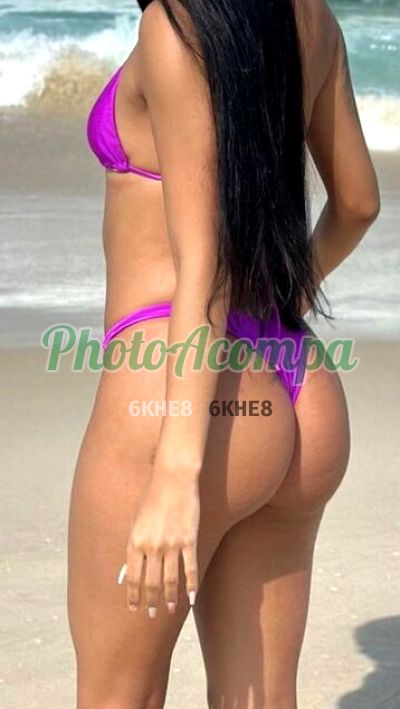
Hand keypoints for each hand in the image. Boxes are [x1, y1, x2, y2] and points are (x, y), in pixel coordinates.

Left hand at [118, 465, 200, 617]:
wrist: (173, 479)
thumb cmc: (151, 497)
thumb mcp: (135, 520)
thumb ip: (131, 546)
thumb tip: (125, 573)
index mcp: (135, 541)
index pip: (133, 577)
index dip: (133, 595)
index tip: (134, 608)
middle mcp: (152, 546)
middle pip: (151, 582)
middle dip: (150, 601)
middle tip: (151, 614)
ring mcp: (172, 544)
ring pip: (170, 579)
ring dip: (169, 598)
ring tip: (171, 609)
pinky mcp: (190, 539)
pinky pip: (190, 568)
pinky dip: (191, 585)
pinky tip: (191, 597)